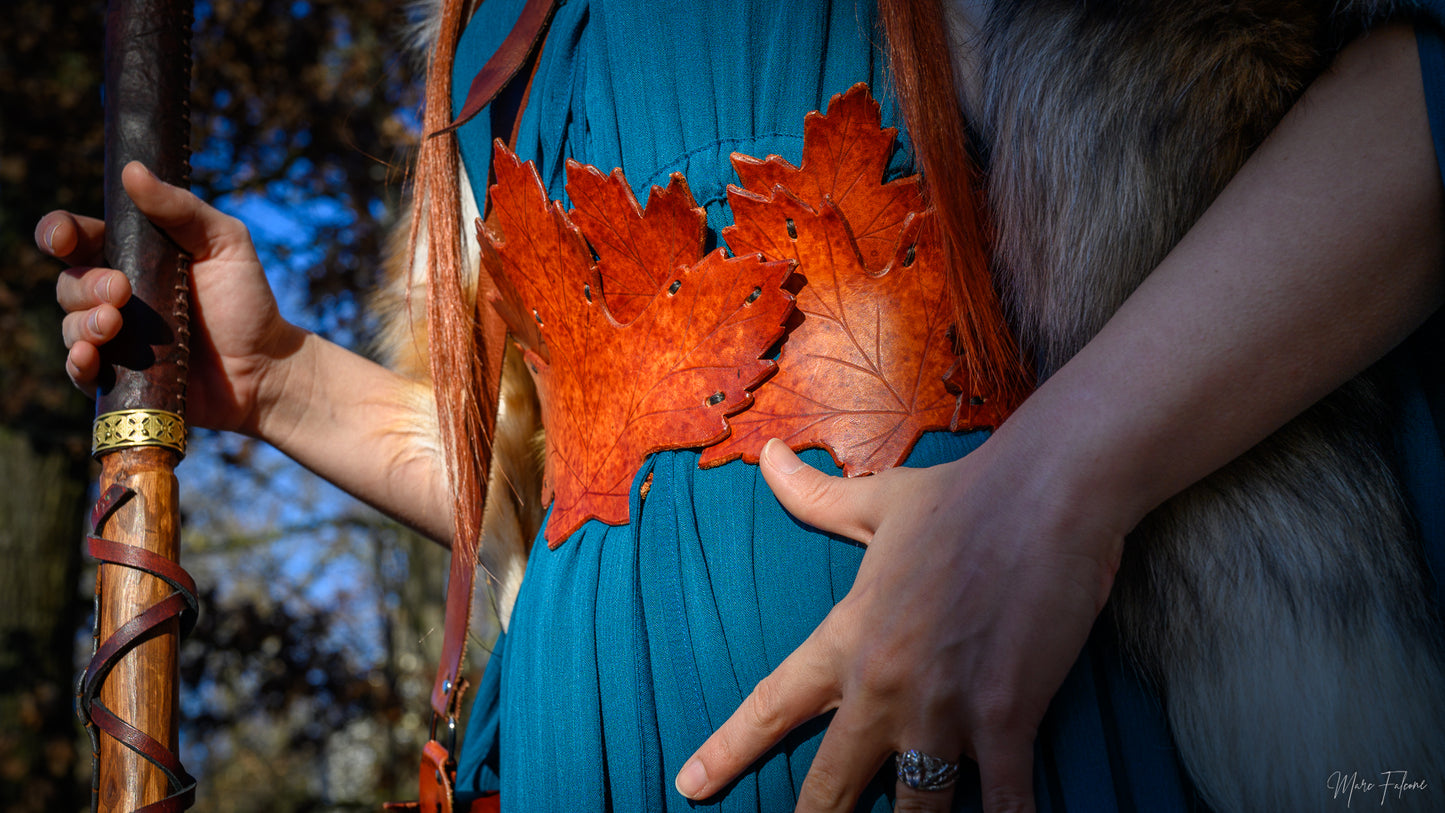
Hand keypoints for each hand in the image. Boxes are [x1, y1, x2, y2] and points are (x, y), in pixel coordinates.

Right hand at [39, 161, 305, 434]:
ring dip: (83, 323)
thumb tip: (134, 171)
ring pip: (71, 325)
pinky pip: (80, 371)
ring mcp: (116, 338)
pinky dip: (77, 363)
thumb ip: (183, 209)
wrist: (267, 367)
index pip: (79, 237)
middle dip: (85, 284)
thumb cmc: (246, 301)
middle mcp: (116, 296)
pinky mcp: (120, 377)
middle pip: (69, 282)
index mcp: (134, 256)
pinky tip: (88, 356)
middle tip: (121, 290)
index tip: (62, 236)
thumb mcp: (225, 243)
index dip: (59, 232)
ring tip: (114, 324)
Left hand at [675, 437, 1124, 811]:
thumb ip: (818, 498)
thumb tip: (767, 458)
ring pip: (915, 812)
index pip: (770, 706)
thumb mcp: (879, 501)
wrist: (1047, 490)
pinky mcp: (1007, 718)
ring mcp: (944, 708)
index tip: (690, 786)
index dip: (727, 752)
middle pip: (831, 784)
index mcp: (846, 637)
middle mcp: (882, 685)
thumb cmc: (964, 495)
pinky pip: (1002, 803)